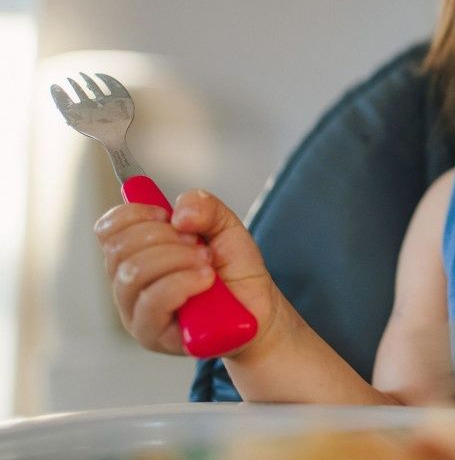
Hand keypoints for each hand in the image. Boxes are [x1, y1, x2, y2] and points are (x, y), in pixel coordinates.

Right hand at [94, 189, 278, 355]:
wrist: (259, 309)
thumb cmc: (234, 271)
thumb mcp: (225, 226)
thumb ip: (204, 206)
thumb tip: (178, 214)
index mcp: (136, 254)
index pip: (108, 229)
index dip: (135, 214)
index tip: (168, 215)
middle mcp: (128, 285)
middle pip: (119, 249)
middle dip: (165, 237)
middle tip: (199, 246)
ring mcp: (135, 312)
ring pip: (133, 273)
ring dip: (177, 259)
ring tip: (207, 263)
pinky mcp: (150, 335)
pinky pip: (153, 301)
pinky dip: (183, 282)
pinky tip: (206, 281)